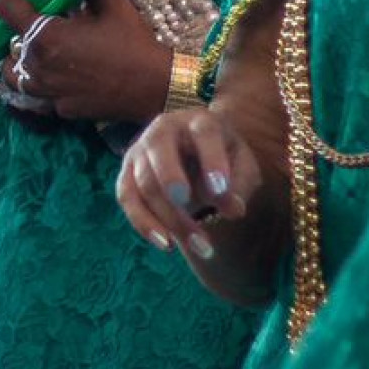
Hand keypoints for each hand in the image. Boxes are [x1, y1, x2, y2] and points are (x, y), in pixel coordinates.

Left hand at [0, 0, 171, 126]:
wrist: (155, 87)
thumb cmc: (133, 44)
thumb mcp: (113, 3)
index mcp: (46, 37)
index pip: (9, 8)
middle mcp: (38, 66)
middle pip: (11, 44)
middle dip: (19, 28)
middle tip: (34, 16)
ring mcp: (47, 92)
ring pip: (16, 76)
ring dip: (20, 60)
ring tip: (36, 49)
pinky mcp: (60, 109)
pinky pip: (39, 93)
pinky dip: (42, 81)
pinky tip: (57, 73)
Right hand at [117, 107, 261, 261]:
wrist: (196, 154)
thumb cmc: (224, 158)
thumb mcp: (242, 166)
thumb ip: (240, 184)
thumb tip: (232, 210)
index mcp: (200, 121)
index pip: (205, 134)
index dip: (211, 159)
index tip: (220, 188)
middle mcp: (164, 128)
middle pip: (160, 150)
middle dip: (171, 177)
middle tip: (186, 201)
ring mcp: (140, 150)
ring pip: (145, 182)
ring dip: (171, 217)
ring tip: (202, 247)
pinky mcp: (127, 174)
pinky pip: (127, 198)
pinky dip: (143, 223)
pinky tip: (166, 245)